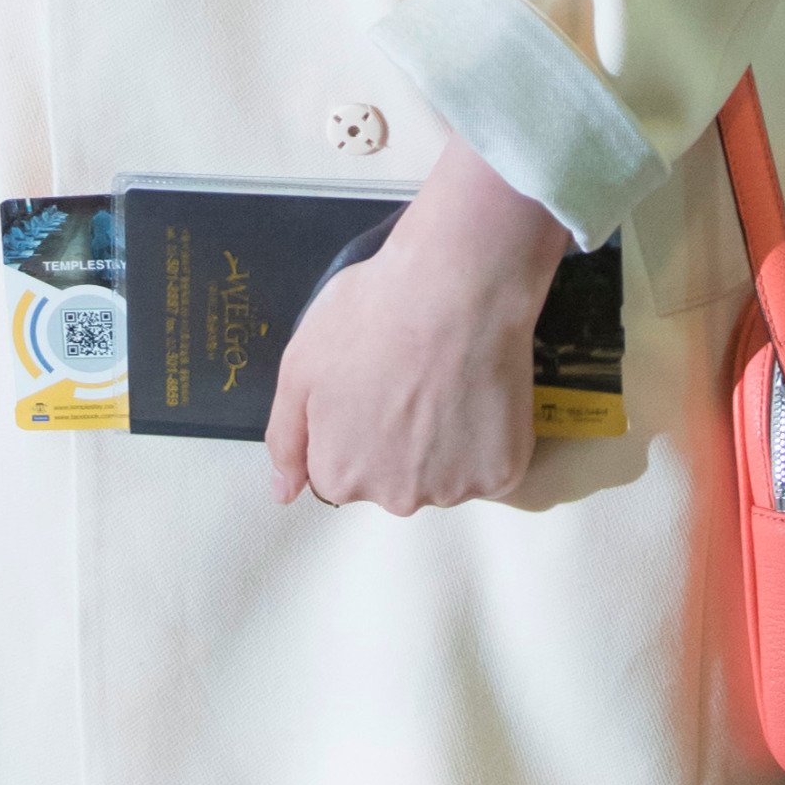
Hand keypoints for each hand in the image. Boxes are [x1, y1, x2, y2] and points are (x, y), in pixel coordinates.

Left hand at [264, 137, 567, 515]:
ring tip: (444, 380)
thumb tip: (283, 493)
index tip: (369, 385)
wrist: (457, 286)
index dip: (351, 424)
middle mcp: (395, 499)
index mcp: (340, 476)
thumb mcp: (299, 366)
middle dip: (395, 439)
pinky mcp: (501, 473)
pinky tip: (476, 392)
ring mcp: (452, 489)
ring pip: (441, 473)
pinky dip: (485, 437)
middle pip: (391, 478)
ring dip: (442, 441)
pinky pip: (488, 466)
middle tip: (407, 378)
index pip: (339, 471)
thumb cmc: (373, 316)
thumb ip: (286, 439)